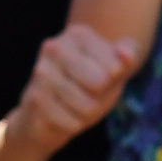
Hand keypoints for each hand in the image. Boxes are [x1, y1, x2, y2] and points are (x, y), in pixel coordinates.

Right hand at [12, 19, 132, 150]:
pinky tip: (60, 116)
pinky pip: (72, 122)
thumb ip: (126, 61)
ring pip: (87, 105)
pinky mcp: (34, 98)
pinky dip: (72, 125)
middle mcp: (55, 47)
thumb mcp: (112, 74)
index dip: (113, 81)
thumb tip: (127, 55)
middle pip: (101, 82)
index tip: (101, 78)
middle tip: (87, 95)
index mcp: (78, 35)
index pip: (116, 65)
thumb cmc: (86, 90)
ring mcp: (41, 72)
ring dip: (86, 114)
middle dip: (100, 97)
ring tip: (73, 106)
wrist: (44, 117)